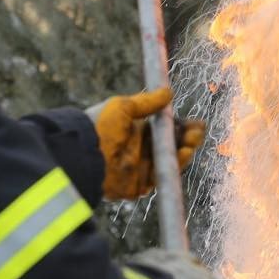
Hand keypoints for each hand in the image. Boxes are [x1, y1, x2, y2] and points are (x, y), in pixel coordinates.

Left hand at [86, 88, 206, 200]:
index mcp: (136, 131)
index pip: (165, 129)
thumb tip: (168, 92)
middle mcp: (140, 150)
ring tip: (191, 142)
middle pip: (171, 146)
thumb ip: (147, 102)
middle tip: (197, 132)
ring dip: (184, 151)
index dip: (182, 126)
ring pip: (169, 162)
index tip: (196, 123)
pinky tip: (182, 154)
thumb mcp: (123, 107)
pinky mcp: (137, 186)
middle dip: (187, 138)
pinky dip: (173, 167)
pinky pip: (161, 178)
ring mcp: (139, 169)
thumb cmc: (99, 126)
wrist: (81, 154)